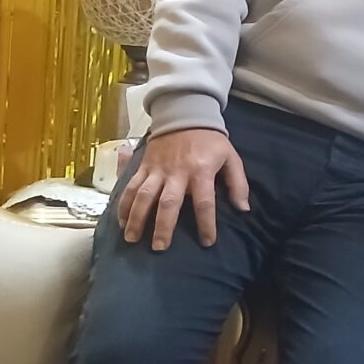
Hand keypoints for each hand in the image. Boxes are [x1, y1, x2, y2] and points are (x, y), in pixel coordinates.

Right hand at [117, 128, 249, 249]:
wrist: (184, 115)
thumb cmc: (210, 141)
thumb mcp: (231, 158)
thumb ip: (238, 184)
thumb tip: (243, 209)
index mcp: (201, 171)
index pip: (204, 202)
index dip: (206, 224)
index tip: (207, 242)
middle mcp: (177, 173)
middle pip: (168, 203)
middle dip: (163, 226)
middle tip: (160, 248)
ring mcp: (157, 170)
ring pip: (143, 196)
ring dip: (136, 218)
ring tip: (132, 238)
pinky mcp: (143, 166)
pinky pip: (130, 186)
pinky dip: (123, 203)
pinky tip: (120, 220)